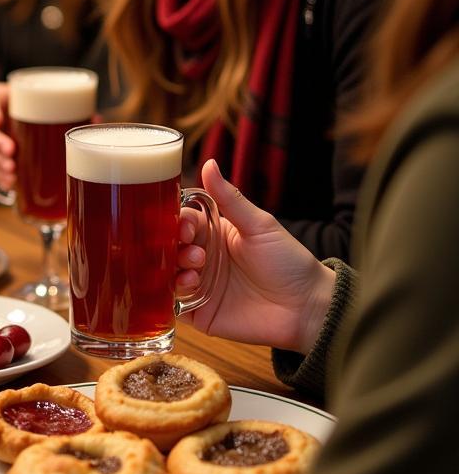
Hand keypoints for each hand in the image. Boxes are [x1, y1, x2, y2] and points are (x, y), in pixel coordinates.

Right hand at [177, 160, 334, 352]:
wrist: (306, 308)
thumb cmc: (288, 262)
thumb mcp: (259, 225)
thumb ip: (230, 198)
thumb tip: (209, 162)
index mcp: (215, 234)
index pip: (183, 221)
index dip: (177, 221)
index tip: (186, 226)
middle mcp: (203, 258)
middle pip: (169, 246)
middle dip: (172, 244)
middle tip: (192, 248)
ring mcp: (199, 285)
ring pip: (166, 272)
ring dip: (174, 265)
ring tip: (196, 267)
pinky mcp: (198, 311)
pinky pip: (171, 301)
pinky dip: (173, 290)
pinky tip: (192, 283)